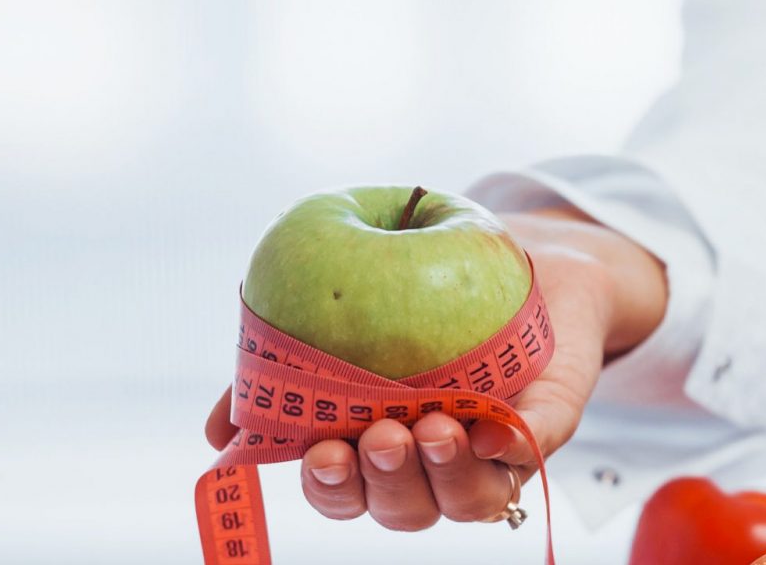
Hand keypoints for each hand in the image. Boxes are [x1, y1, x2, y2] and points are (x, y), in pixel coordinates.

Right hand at [204, 207, 666, 529]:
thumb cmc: (415, 291)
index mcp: (377, 450)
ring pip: (471, 501)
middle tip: (381, 436)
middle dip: (388, 482)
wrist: (513, 255)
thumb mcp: (339, 320)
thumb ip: (282, 376)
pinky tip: (494, 430)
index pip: (346, 496)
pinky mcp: (548, 420)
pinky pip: (535, 448)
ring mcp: (495, 451)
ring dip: (447, 475)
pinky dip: (514, 447)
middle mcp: (435, 465)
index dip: (332, 489)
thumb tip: (217, 436)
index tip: (324, 452)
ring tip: (434, 428)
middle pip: (405, 510)